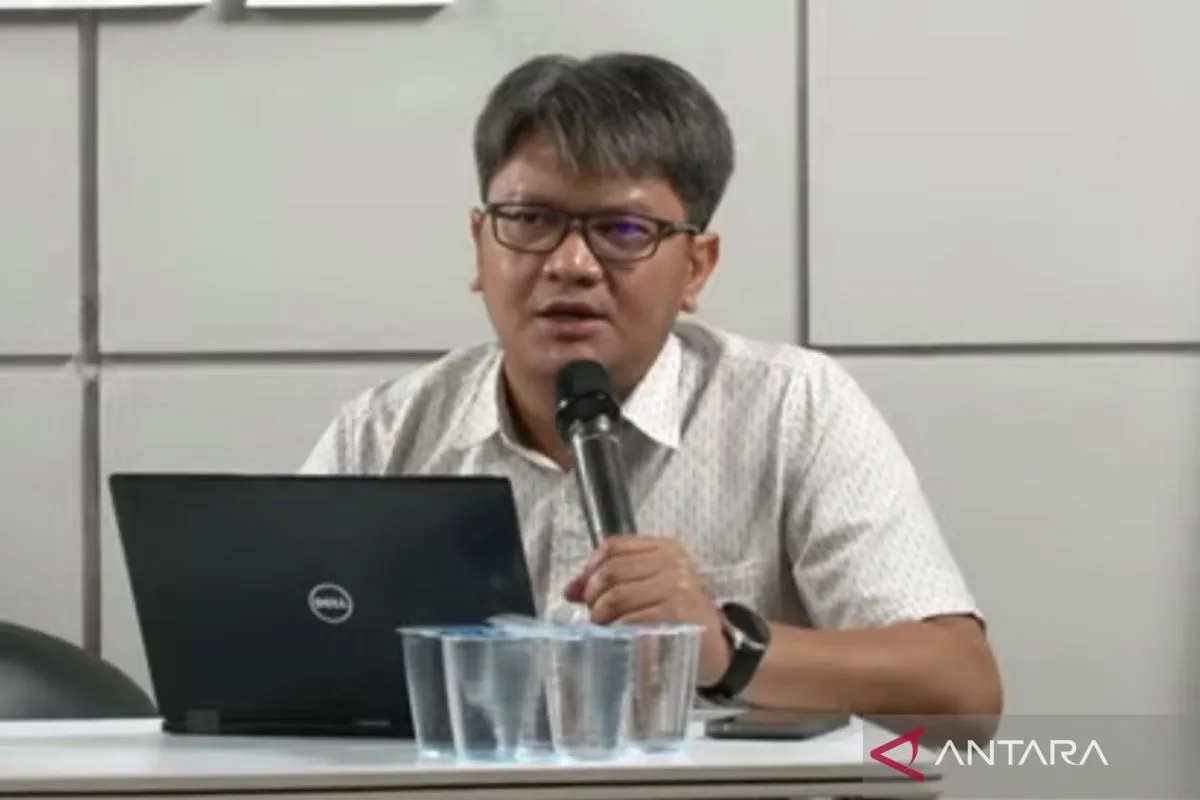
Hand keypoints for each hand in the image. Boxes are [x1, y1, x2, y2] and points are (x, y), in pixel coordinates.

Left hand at [563, 534, 730, 685]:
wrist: (717, 650)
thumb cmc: (679, 617)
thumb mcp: (649, 589)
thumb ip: (612, 582)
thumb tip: (570, 590)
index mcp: (666, 548)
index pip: (612, 546)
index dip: (589, 569)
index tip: (583, 592)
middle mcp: (673, 562)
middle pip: (610, 571)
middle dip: (593, 598)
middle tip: (596, 617)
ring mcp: (677, 586)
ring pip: (616, 596)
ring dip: (601, 618)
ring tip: (607, 630)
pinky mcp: (677, 613)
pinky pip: (630, 620)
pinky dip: (617, 632)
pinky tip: (621, 639)